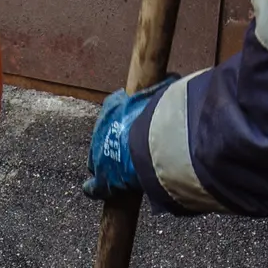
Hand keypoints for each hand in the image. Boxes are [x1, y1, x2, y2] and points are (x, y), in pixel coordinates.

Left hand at [81, 78, 172, 199]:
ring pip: (98, 161)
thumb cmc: (160, 114)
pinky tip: (95, 190)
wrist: (152, 140)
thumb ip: (163, 87)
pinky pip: (95, 187)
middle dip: (114, 143)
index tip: (131, 124)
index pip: (113, 111)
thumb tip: (172, 77)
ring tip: (121, 170)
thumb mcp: (162, 93)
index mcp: (112, 107)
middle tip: (128, 149)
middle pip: (104, 138)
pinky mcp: (103, 179)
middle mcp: (100, 129)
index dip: (122, 120)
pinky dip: (96, 189)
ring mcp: (99, 155)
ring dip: (109, 165)